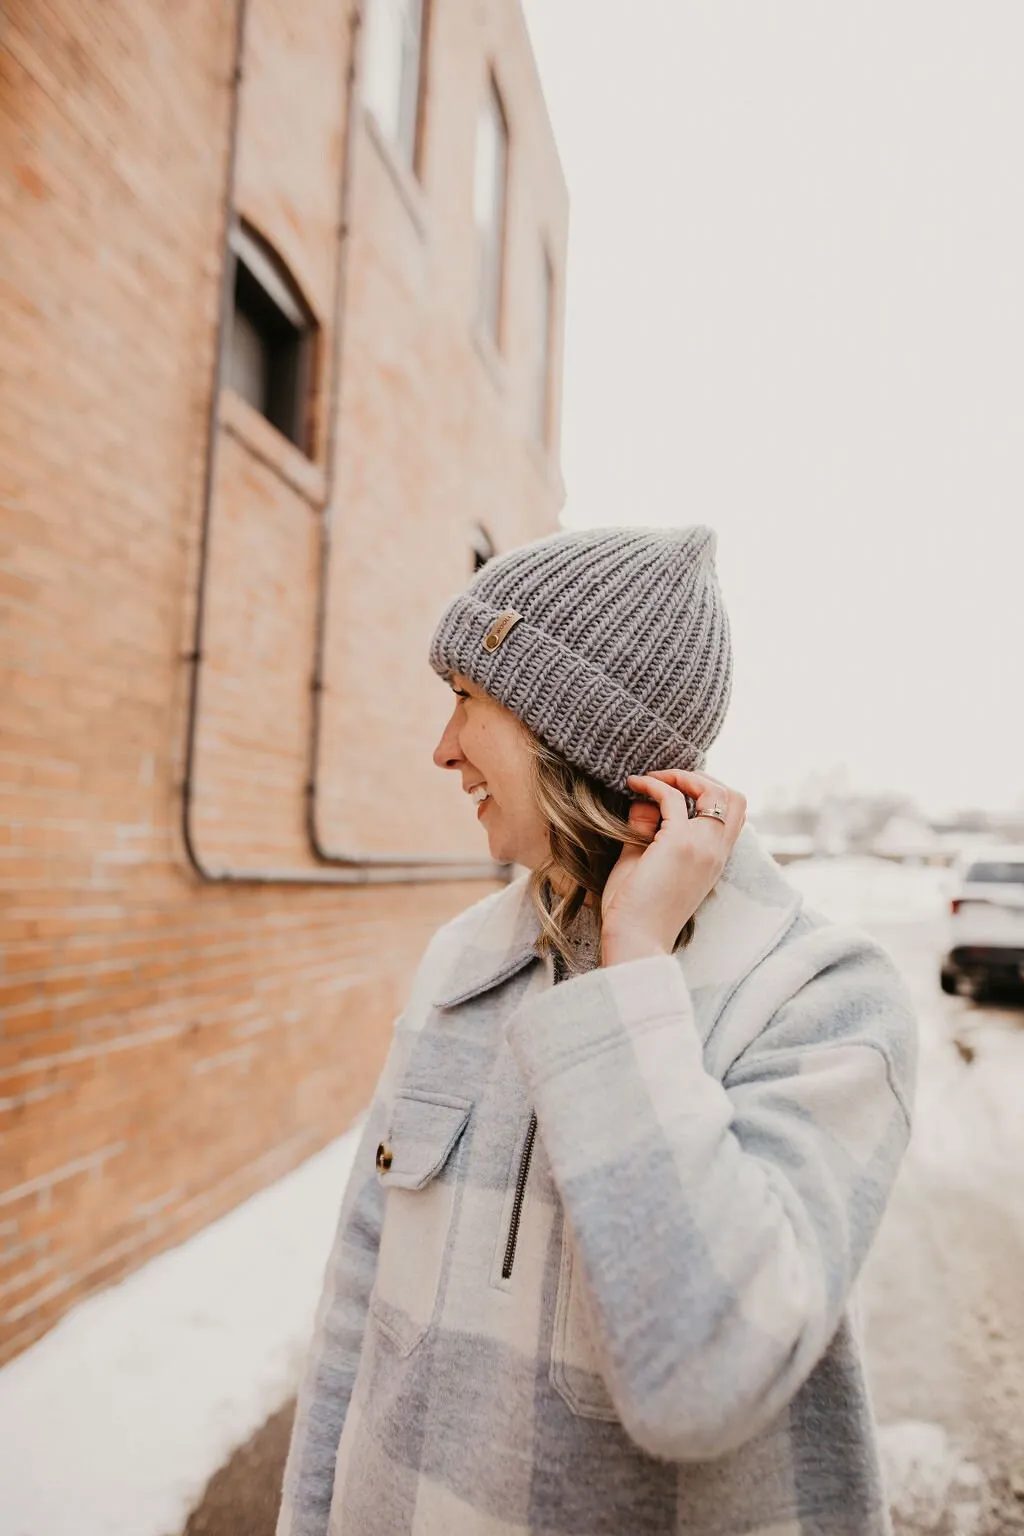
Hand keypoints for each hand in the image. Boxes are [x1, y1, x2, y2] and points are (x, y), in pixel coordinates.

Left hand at [600, 770, 746, 967]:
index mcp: (715, 860)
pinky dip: (654, 784)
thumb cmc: (635, 910)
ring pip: (715, 790)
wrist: (633, 940)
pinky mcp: (678, 844)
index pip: (733, 815)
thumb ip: (648, 830)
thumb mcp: (646, 861)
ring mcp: (702, 847)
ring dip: (683, 777)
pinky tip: (634, 785)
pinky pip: (673, 797)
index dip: (709, 794)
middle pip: (735, 798)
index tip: (673, 791)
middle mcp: (716, 852)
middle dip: (703, 778)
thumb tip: (643, 800)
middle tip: (668, 780)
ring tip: (653, 778)